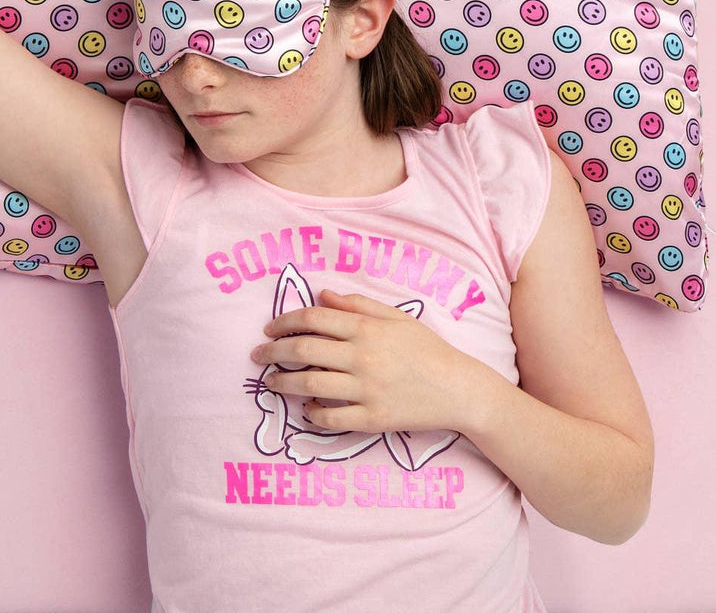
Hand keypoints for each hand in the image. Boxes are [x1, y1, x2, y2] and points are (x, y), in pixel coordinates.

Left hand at [249, 288, 493, 435]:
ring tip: (270, 382)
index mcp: (366, 328)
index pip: (312, 319)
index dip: (283, 321)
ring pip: (309, 384)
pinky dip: (311, 413)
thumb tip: (321, 295)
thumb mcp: (396, 317)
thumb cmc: (427, 349)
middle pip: (303, 350)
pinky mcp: (372, 419)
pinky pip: (330, 417)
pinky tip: (305, 408)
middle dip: (273, 352)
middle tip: (257, 356)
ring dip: (282, 383)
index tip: (268, 328)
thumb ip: (357, 304)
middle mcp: (362, 357)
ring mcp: (366, 390)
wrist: (459, 390)